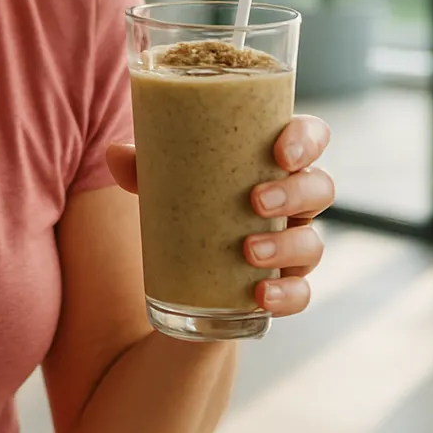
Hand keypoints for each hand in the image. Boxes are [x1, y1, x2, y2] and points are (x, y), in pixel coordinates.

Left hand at [106, 114, 334, 317]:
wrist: (190, 273)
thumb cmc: (192, 202)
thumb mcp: (168, 183)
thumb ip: (145, 167)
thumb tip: (113, 153)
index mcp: (272, 162)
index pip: (311, 137)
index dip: (306, 138)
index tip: (281, 150)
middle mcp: (294, 200)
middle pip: (320, 187)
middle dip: (295, 192)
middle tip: (256, 201)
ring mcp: (294, 243)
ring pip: (313, 241)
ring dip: (286, 245)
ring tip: (248, 250)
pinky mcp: (286, 285)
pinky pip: (302, 292)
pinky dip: (287, 295)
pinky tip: (261, 295)